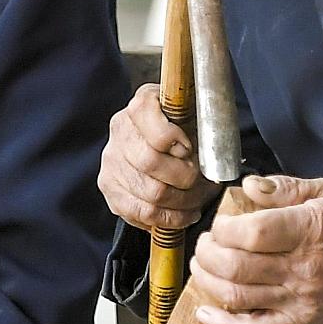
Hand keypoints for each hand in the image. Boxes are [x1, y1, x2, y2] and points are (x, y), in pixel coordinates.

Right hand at [99, 83, 217, 232]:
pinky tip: (184, 214)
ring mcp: (112, 160)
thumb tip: (212, 155)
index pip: (152, 125)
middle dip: (185, 178)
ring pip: (150, 193)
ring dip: (182, 202)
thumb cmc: (185, 127)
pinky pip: (141, 212)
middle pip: (151, 163)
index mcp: (142, 104)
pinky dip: (168, 218)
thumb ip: (204, 123)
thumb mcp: (196, 114)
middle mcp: (121, 129)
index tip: (191, 150)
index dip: (175, 141)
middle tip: (201, 181)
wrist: (161, 138)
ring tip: (197, 200)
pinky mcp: (110, 187)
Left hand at [189, 173, 322, 323]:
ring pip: (237, 297)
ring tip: (202, 264)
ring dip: (207, 281)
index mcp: (311, 230)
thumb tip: (248, 187)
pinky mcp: (302, 321)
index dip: (224, 227)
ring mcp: (301, 300)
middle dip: (208, 252)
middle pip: (236, 266)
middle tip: (205, 242)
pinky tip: (205, 313)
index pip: (252, 233)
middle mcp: (304, 269)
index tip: (221, 221)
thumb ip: (286, 188)